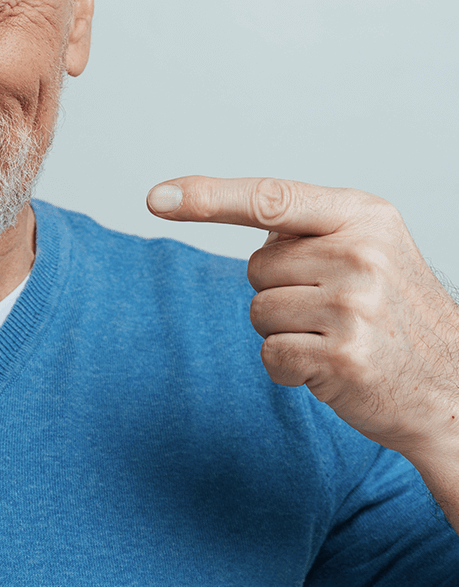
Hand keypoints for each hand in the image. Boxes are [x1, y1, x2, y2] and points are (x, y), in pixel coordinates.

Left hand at [146, 177, 458, 469]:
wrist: (454, 389)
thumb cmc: (395, 316)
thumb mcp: (369, 249)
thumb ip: (306, 229)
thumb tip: (216, 209)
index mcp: (364, 215)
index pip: (269, 198)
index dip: (207, 197)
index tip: (157, 198)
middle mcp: (361, 253)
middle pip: (256, 267)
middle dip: (281, 292)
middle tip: (334, 310)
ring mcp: (355, 305)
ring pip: (259, 311)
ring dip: (285, 332)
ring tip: (338, 337)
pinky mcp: (343, 356)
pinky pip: (270, 355)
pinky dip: (290, 368)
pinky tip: (331, 368)